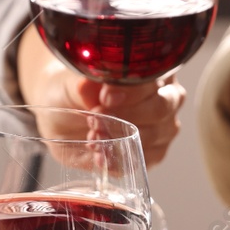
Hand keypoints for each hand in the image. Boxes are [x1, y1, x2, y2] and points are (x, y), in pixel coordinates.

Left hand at [17, 25, 183, 164]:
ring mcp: (163, 126)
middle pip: (160, 107)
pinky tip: (100, 155)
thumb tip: (87, 85)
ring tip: (93, 135)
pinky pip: (144, 160)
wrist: (64, 114)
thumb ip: (84, 84)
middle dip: (126, 115)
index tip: (105, 97)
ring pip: (154, 134)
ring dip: (121, 137)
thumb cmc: (75, 91)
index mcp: (154, 69)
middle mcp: (166, 96)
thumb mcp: (72, 83)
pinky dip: (120, 159)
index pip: (154, 77)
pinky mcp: (154, 153)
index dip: (131, 90)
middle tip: (96, 118)